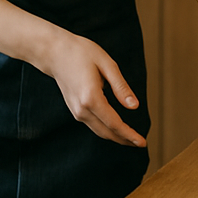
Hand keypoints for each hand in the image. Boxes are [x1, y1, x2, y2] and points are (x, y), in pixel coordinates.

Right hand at [43, 29, 145, 146]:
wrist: (55, 53)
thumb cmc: (81, 53)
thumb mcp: (107, 64)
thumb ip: (121, 87)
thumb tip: (134, 106)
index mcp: (91, 98)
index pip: (114, 123)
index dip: (129, 135)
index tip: (142, 142)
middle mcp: (81, 109)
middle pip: (107, 132)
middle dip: (125, 140)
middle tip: (141, 143)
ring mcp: (76, 111)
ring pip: (99, 131)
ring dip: (116, 136)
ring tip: (132, 138)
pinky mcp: (74, 109)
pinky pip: (93, 125)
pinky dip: (106, 130)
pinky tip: (116, 128)